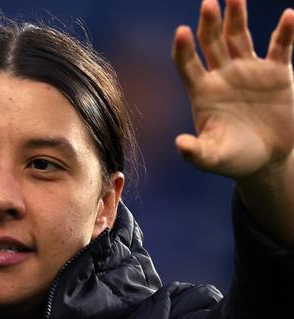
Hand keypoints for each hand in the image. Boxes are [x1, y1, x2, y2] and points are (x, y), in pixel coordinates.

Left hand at [172, 0, 293, 179]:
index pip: (187, 64)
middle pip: (212, 42)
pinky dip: (285, 33)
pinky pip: (281, 47)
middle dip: (209, 23)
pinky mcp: (277, 72)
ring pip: (240, 36)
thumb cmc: (233, 157)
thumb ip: (196, 152)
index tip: (182, 32)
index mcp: (202, 91)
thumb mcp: (213, 158)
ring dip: (237, 17)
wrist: (266, 159)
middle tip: (208, 3)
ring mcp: (249, 70)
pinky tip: (289, 16)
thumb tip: (180, 145)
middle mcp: (222, 75)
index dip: (184, 49)